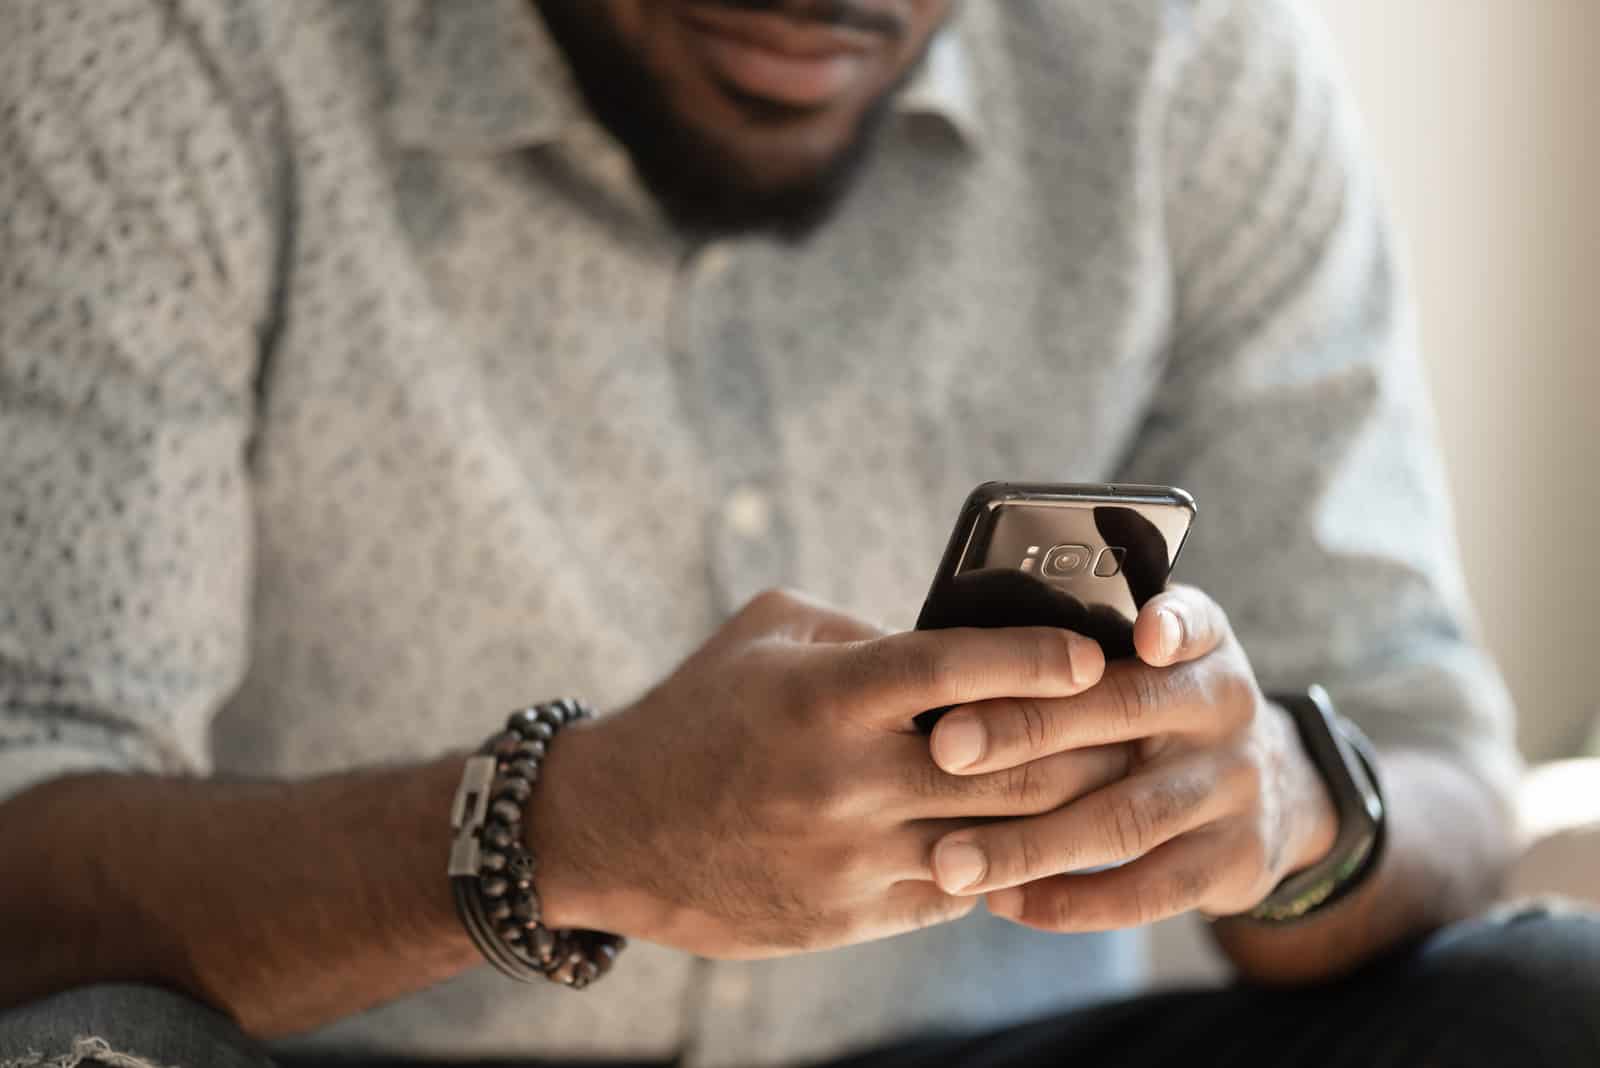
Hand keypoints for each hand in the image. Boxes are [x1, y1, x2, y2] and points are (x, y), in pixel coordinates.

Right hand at [532, 589, 1122, 958]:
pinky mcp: (852, 914)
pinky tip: (1037, 838)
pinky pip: (960, 892)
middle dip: (1086, 743)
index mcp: (825, 695)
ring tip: (1112, 784)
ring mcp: (851, 857)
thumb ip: (867, 633)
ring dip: (1066, 812)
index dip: (1039, 657)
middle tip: (1135, 722)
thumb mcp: (769, 637)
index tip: (1094, 654)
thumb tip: (964, 641)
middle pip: (1007, 764)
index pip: (958, 668)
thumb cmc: (698, 712)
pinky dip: (1006, 861)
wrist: (613, 831)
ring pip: (999, 838)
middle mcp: (845, 780)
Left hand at [923, 585, 1338, 929]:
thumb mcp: (1158, 662)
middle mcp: (1225, 710)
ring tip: (952, 859)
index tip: (1142, 634)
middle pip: (1124, 713)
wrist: (1275, 794)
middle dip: (1026, 729)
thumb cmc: (1165, 713)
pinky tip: (1004, 900)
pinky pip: (1144, 891)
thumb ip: (1090, 645)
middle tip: (945, 747)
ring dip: (1029, 844)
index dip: (1171, 626)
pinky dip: (1070, 902)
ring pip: (1125, 819)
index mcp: (1202, 648)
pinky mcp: (1231, 862)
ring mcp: (1233, 789)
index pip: (1193, 623)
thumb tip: (964, 655)